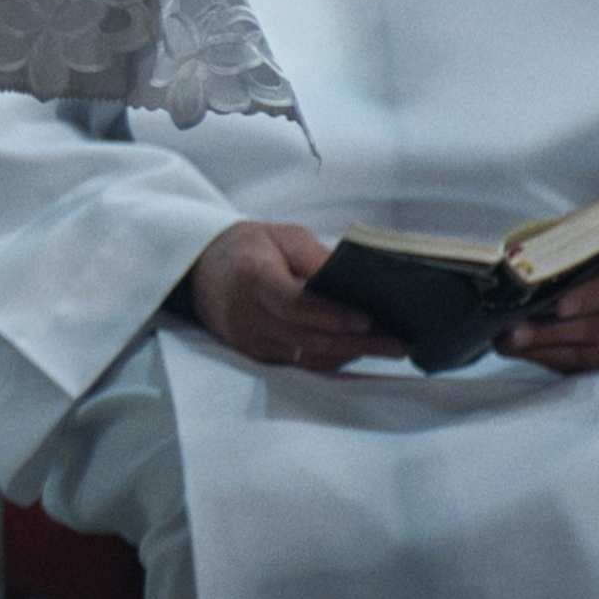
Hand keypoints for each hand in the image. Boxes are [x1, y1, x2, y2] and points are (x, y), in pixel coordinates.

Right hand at [182, 219, 390, 377]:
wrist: (199, 270)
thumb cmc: (249, 247)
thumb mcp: (282, 236)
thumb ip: (316, 258)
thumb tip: (355, 283)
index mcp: (252, 278)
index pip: (294, 304)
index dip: (332, 315)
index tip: (368, 320)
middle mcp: (248, 316)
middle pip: (309, 338)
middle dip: (358, 343)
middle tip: (399, 343)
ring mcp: (250, 341)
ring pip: (308, 357)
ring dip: (351, 354)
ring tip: (390, 348)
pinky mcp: (256, 354)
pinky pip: (300, 362)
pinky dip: (333, 357)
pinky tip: (359, 349)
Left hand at [503, 226, 598, 376]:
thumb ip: (574, 246)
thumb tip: (520, 260)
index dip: (590, 297)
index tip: (558, 306)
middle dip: (551, 331)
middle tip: (510, 331)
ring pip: (593, 352)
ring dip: (545, 349)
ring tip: (506, 342)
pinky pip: (592, 364)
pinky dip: (555, 358)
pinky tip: (525, 351)